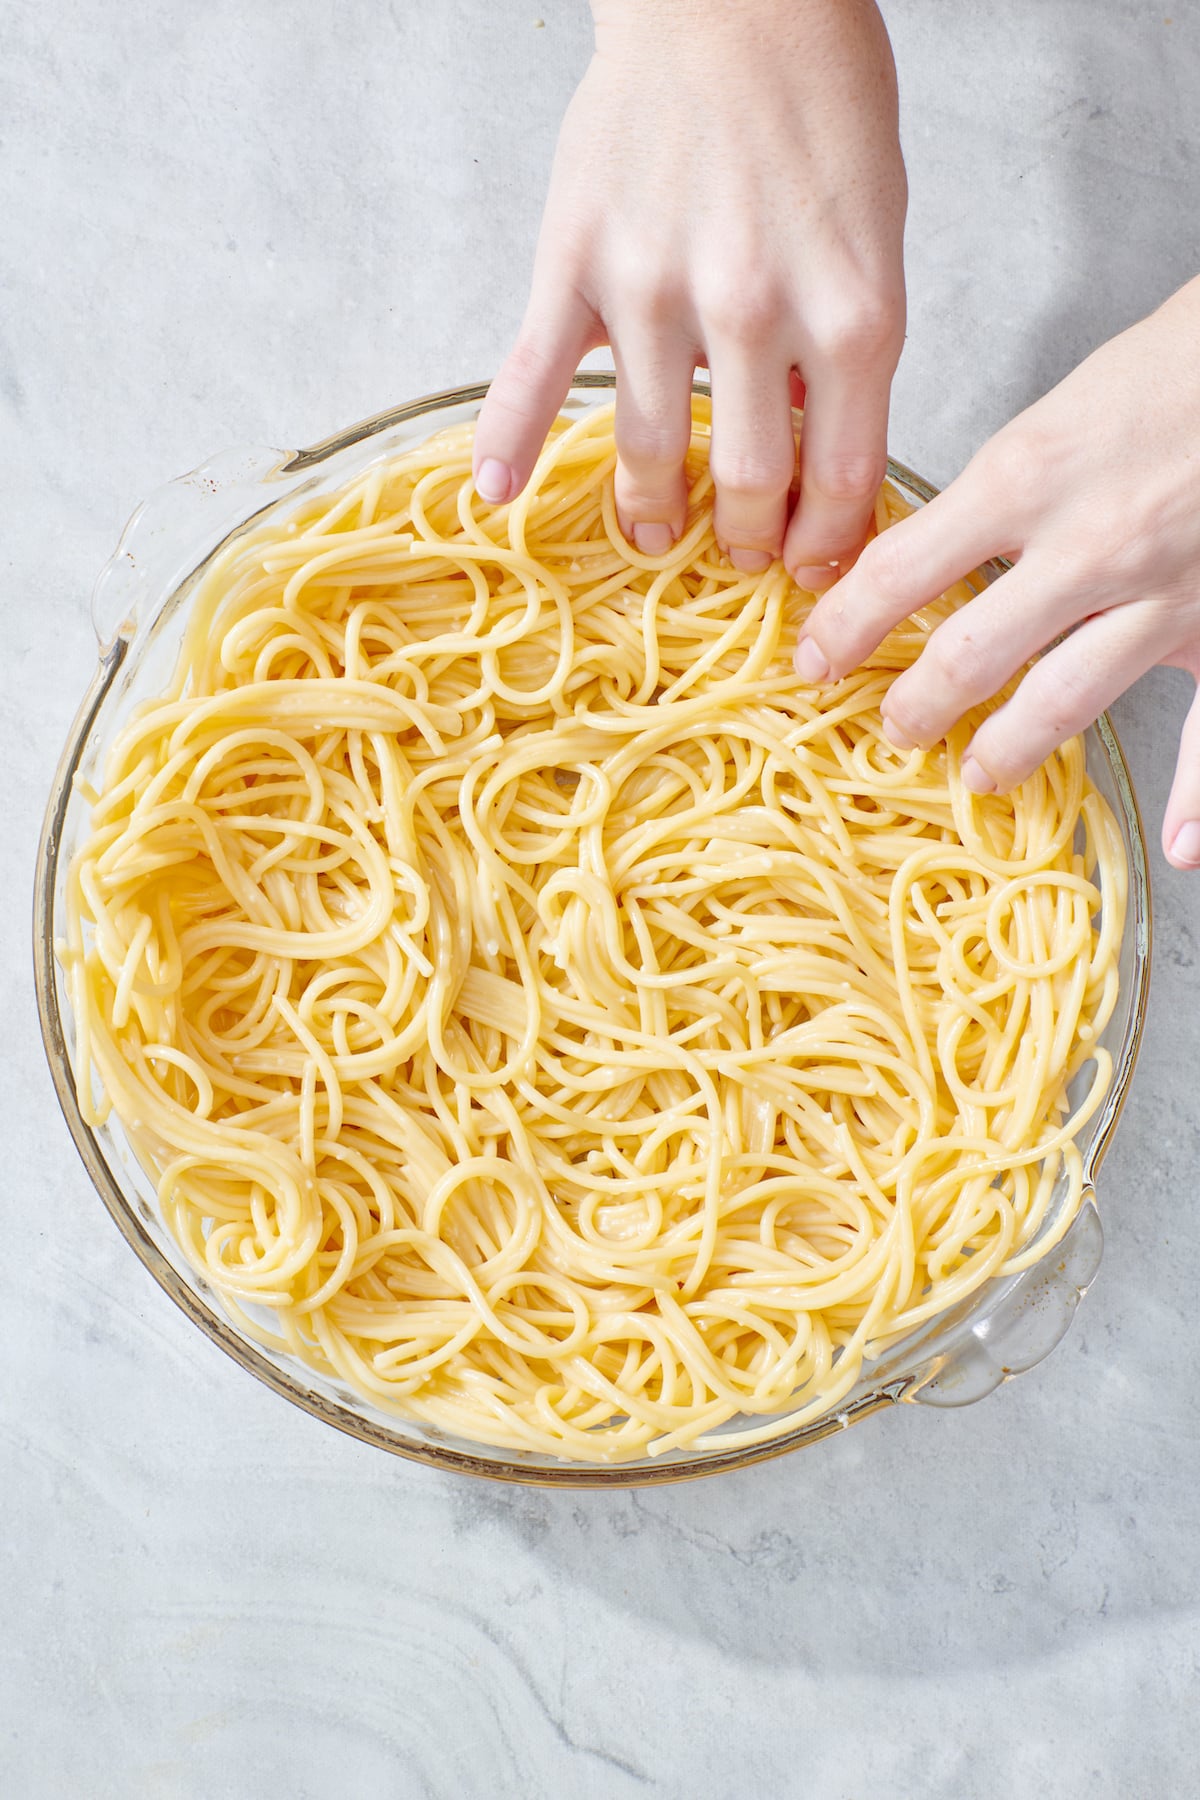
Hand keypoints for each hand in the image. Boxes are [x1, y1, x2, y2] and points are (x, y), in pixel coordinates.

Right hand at [473, 0, 906, 582]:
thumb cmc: (819, 108)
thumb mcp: (877, 238)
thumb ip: (845, 354)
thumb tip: (810, 458)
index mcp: (852, 312)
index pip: (843, 477)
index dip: (828, 544)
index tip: (813, 566)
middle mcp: (753, 312)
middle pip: (749, 483)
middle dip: (746, 539)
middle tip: (739, 553)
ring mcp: (655, 290)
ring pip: (651, 449)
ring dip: (653, 513)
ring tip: (654, 533)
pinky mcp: (576, 262)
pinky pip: (535, 373)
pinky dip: (508, 440)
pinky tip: (495, 494)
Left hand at [795, 276, 1199, 870]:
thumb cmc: (1173, 363)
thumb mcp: (1056, 408)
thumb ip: (997, 491)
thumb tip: (925, 552)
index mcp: (1026, 477)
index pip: (899, 573)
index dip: (844, 626)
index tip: (815, 658)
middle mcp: (1087, 548)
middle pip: (970, 656)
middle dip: (915, 703)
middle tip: (893, 725)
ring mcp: (1162, 595)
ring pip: (1063, 700)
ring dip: (1005, 747)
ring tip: (976, 773)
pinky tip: (1185, 851)